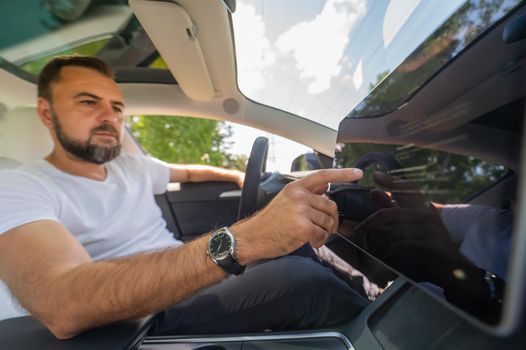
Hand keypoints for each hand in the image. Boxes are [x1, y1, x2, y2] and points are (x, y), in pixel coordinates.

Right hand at [232, 168, 362, 263]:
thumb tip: (326, 186)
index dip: (342, 174)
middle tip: (323, 229)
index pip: (323, 176)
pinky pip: (322, 235)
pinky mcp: (302, 227)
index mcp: (295, 187)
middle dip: (331, 220)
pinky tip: (310, 243)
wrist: (252, 237)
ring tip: (313, 236)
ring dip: (324, 233)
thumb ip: (306, 193)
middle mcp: (299, 196)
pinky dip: (319, 242)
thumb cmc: (269, 222)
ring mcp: (301, 211)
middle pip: (331, 206)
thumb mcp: (286, 200)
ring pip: (328, 222)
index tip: (357, 173)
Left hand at [354, 172, 469, 284]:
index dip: (391, 181)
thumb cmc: (428, 243)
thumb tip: (373, 190)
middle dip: (370, 223)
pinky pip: (399, 245)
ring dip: (376, 240)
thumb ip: (392, 207)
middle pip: (390, 214)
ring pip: (392, 231)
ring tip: (368, 247)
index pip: (407, 188)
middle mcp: (428, 214)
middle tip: (358, 231)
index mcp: (425, 206)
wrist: (451, 267)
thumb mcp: (411, 223)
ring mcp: (430, 229)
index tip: (375, 175)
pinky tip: (380, 255)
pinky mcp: (429, 244)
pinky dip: (386, 251)